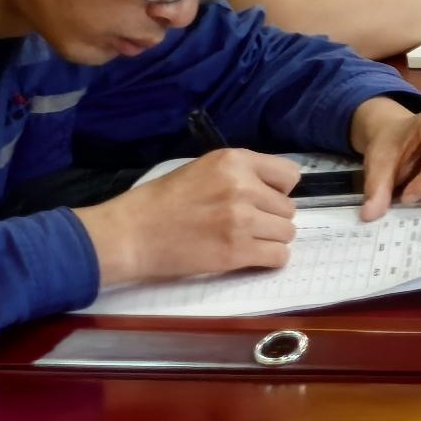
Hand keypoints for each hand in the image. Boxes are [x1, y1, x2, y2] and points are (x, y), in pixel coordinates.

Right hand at [74, 146, 296, 287]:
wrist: (130, 234)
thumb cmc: (159, 201)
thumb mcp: (202, 169)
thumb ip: (238, 175)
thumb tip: (271, 191)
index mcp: (234, 160)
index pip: (289, 174)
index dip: (278, 190)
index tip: (263, 200)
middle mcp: (243, 186)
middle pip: (289, 208)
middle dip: (271, 218)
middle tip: (245, 225)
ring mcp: (242, 220)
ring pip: (287, 233)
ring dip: (270, 239)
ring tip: (245, 241)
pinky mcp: (236, 251)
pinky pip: (278, 257)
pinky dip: (269, 260)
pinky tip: (250, 257)